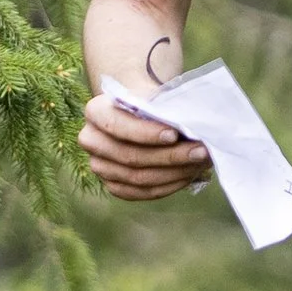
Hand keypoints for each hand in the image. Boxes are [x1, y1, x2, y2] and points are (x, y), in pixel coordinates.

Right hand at [79, 88, 211, 200]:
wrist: (139, 113)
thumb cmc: (149, 102)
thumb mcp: (154, 97)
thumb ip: (164, 109)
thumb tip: (192, 127)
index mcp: (95, 111)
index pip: (116, 125)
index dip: (145, 133)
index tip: (175, 134)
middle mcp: (90, 140)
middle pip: (130, 156)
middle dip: (170, 156)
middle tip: (201, 152)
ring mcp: (99, 166)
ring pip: (138, 178)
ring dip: (174, 173)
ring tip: (201, 163)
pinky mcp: (112, 185)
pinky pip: (141, 193)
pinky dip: (168, 185)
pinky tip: (188, 175)